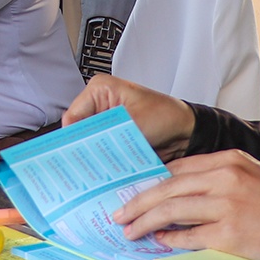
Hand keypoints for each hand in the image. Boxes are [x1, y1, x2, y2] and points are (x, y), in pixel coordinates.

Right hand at [63, 75, 195, 158]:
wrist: (187, 133)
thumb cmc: (167, 117)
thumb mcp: (134, 122)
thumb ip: (105, 134)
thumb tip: (83, 149)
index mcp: (100, 90)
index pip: (73, 116)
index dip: (72, 139)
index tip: (74, 157)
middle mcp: (98, 104)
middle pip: (78, 131)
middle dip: (83, 148)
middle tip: (85, 166)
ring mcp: (104, 122)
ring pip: (86, 143)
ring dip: (93, 156)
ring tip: (97, 170)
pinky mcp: (110, 137)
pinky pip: (99, 150)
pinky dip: (102, 160)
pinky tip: (106, 169)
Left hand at [113, 149, 259, 259]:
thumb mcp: (251, 176)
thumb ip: (219, 180)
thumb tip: (182, 196)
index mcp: (228, 159)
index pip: (178, 169)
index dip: (152, 183)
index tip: (135, 193)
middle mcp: (224, 177)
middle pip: (167, 187)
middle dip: (138, 202)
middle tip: (119, 213)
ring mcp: (226, 205)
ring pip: (171, 210)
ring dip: (145, 221)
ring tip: (130, 230)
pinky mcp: (230, 232)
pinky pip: (189, 236)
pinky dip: (170, 240)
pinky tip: (160, 242)